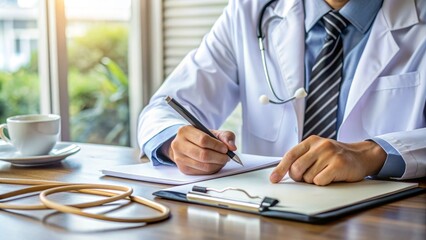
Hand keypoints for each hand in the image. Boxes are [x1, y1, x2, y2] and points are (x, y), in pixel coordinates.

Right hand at [167, 125, 236, 174]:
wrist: (188, 144)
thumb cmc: (201, 137)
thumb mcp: (213, 132)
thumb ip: (226, 136)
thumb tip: (232, 147)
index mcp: (185, 131)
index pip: (203, 140)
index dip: (217, 146)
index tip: (225, 148)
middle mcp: (178, 144)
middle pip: (203, 155)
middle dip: (219, 157)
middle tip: (226, 157)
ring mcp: (179, 158)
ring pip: (203, 165)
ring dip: (217, 164)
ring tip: (222, 160)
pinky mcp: (183, 169)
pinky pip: (202, 173)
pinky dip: (212, 169)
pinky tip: (215, 164)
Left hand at [270, 135, 386, 185]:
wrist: (361, 155)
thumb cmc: (335, 156)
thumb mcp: (317, 151)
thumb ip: (302, 158)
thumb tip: (283, 173)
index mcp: (311, 141)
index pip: (290, 155)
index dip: (280, 169)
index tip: (274, 179)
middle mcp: (319, 145)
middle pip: (296, 169)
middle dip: (298, 177)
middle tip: (308, 176)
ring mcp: (329, 154)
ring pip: (308, 177)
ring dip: (313, 180)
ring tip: (324, 173)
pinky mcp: (338, 164)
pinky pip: (320, 181)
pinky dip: (323, 183)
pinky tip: (331, 176)